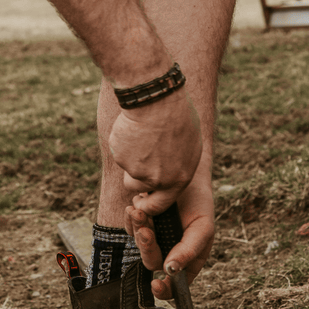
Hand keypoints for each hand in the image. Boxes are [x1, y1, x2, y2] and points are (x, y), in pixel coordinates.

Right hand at [107, 90, 201, 210]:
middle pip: (136, 186)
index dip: (147, 205)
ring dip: (129, 156)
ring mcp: (135, 169)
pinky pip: (118, 151)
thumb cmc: (178, 117)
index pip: (158, 206)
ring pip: (126, 167)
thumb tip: (170, 172)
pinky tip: (133, 126)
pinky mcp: (120, 156)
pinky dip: (123, 141)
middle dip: (134, 176)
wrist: (158, 101)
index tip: (141, 200)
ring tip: (140, 134)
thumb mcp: (190, 145)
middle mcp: (155, 180)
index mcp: (177, 180)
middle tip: (138, 155)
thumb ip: (178, 165)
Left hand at [125, 169, 214, 299]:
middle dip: (148, 247)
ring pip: (140, 244)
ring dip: (139, 228)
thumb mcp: (202, 229)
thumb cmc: (199, 203)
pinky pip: (131, 228)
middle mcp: (169, 251)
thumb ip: (189, 251)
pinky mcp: (141, 223)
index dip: (165, 290)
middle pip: (153, 262)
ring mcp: (154, 237)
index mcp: (186, 260)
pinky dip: (132, 219)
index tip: (156, 284)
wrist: (185, 174)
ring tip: (140, 210)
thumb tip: (171, 271)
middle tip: (146, 229)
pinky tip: (135, 206)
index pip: (175, 285)